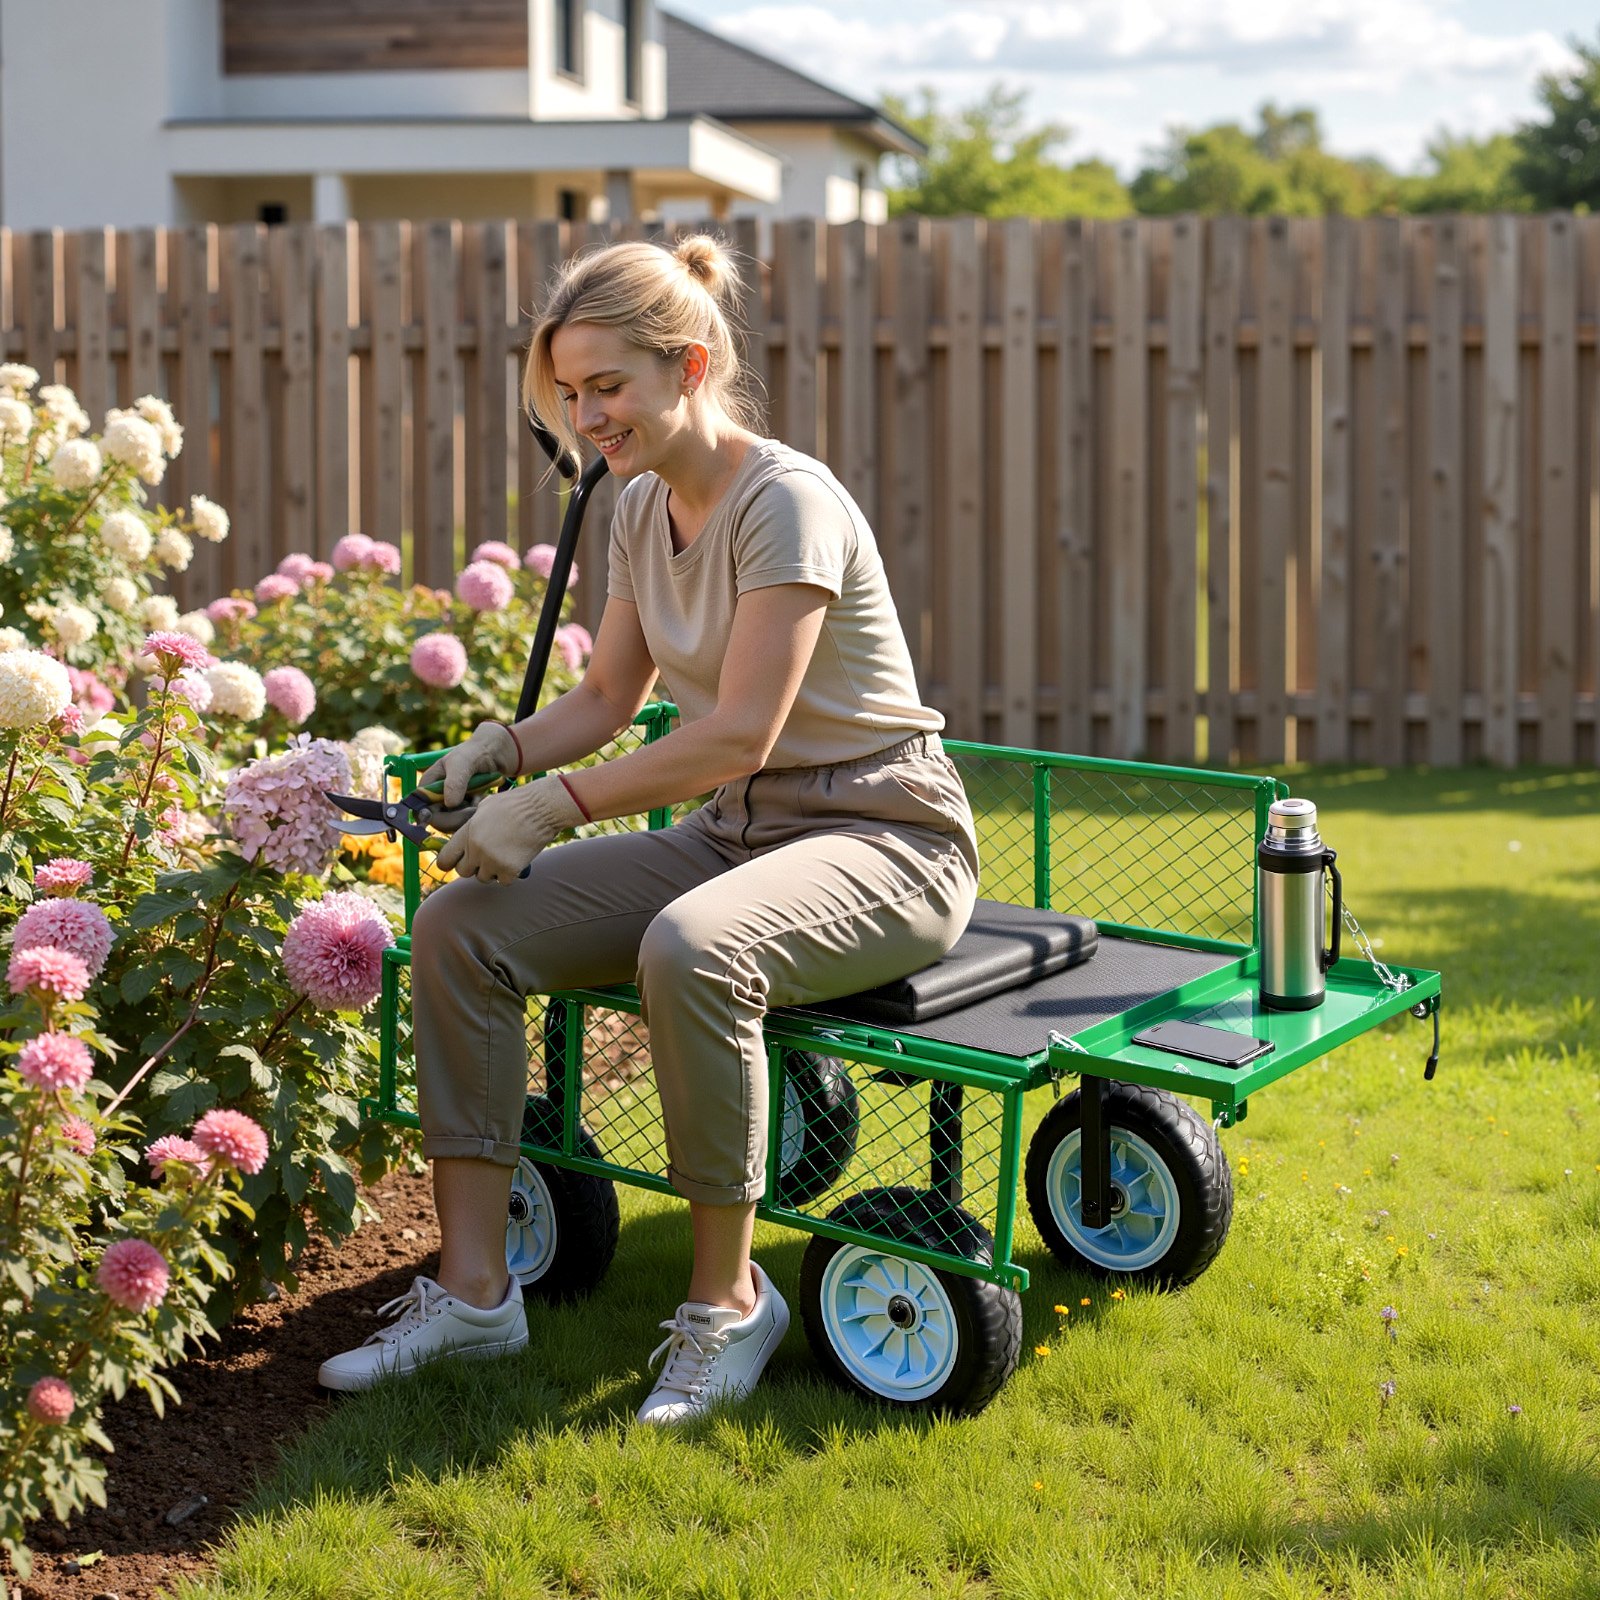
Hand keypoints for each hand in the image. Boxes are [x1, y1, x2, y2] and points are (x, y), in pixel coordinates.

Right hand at [416, 721, 519, 832]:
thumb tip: (449, 804)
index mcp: (428, 786)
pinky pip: (466, 822)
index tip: (451, 809)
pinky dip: (476, 814)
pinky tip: (483, 800)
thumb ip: (454, 781)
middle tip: (474, 804)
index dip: (429, 815)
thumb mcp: (462, 762)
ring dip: (468, 815)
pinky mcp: (464, 811)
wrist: (496, 754)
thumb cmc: (474, 753)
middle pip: (437, 821)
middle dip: (456, 816)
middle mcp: (436, 799)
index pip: (420, 808)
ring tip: (480, 797)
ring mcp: (451, 807)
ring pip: (453, 824)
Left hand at [434, 775, 586, 885]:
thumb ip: (471, 826)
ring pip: (484, 878)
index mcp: (468, 832)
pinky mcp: (510, 870)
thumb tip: (464, 839)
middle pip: (463, 872)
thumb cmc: (517, 803)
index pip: (445, 858)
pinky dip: (510, 875)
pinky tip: (516, 861)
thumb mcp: (485, 807)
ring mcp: (493, 861)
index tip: (456, 863)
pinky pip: (503, 882)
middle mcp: (477, 849)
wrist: (542, 808)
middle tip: (486, 858)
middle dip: (473, 867)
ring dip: (492, 871)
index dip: (449, 863)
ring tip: (504, 856)